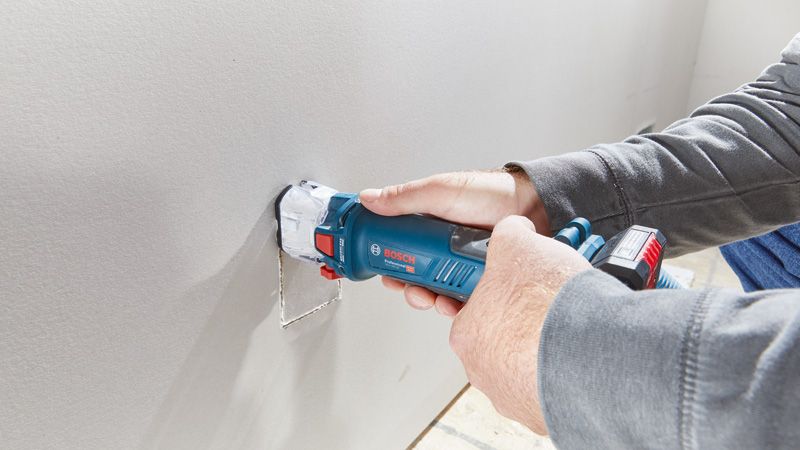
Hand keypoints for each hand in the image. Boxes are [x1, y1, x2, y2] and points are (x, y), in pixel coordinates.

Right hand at [359, 170, 549, 314]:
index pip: (401, 249)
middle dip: (409, 287)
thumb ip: (404, 198)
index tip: (383, 272)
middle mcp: (446, 248)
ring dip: (430, 299)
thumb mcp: (441, 191)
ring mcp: (464, 266)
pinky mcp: (483, 283)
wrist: (534, 207)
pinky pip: (465, 303)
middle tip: (408, 288)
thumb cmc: (492, 193)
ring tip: (433, 296)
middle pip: (417, 276)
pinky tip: (454, 303)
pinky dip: (456, 307)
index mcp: (431, 226)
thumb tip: (370, 199)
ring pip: (438, 292)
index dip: (390, 262)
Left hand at [449, 215, 590, 432]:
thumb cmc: (546, 304)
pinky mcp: (542, 417)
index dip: (500, 294)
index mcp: (466, 334)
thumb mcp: (518, 243)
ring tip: (569, 327)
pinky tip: (578, 352)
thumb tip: (513, 228)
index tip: (520, 288)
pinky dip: (563, 372)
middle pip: (500, 340)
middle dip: (523, 322)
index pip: (475, 311)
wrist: (590, 349)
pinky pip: (550, 388)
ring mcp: (511, 397)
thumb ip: (508, 232)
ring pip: (525, 366)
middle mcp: (482, 371)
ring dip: (543, 348)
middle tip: (548, 305)